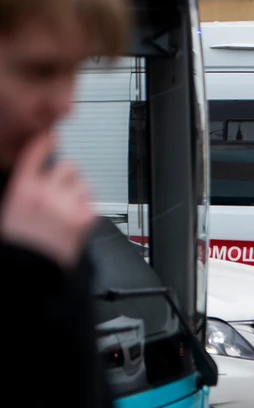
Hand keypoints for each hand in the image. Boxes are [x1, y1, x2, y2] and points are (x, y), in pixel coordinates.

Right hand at [0, 134, 94, 268]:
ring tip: (68, 205)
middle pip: (68, 166)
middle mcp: (46, 193)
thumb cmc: (17, 243)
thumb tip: (34, 178)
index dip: (46, 141)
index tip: (52, 136)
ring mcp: (67, 205)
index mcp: (22, 189)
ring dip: (78, 190)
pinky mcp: (83, 219)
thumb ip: (23, 189)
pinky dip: (86, 206)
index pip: (37, 153)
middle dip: (66, 175)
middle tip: (62, 187)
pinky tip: (75, 216)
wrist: (27, 271)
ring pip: (84, 183)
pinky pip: (92, 201)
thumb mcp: (8, 210)